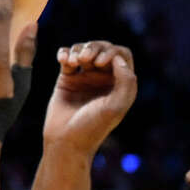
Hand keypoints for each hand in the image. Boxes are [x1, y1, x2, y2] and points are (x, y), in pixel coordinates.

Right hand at [41, 40, 136, 154]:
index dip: (112, 52)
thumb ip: (126, 82)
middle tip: (86, 60)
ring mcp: (84, 77)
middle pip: (103, 48)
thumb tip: (118, 58)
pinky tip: (63, 61)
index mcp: (119, 84)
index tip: (101, 63)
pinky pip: (67, 57)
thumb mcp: (116, 107)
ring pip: (84, 50)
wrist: (66, 141)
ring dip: (78, 50)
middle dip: (94, 48)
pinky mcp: (66, 79)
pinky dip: (65, 53)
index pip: (122, 55)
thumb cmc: (92, 128)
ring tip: (73, 63)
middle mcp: (103, 79)